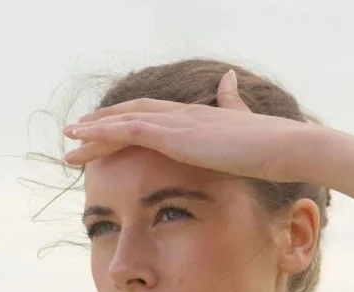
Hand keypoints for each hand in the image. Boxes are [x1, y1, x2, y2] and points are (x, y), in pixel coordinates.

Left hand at [63, 68, 313, 183]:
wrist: (284, 148)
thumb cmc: (269, 148)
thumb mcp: (243, 124)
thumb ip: (231, 104)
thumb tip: (228, 80)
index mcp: (195, 117)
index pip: (152, 116)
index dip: (126, 121)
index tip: (104, 130)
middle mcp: (181, 115)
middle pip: (132, 116)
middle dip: (103, 125)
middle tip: (76, 134)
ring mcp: (177, 123)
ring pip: (124, 122)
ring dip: (93, 130)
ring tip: (68, 139)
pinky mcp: (175, 136)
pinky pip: (129, 131)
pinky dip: (102, 133)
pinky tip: (81, 138)